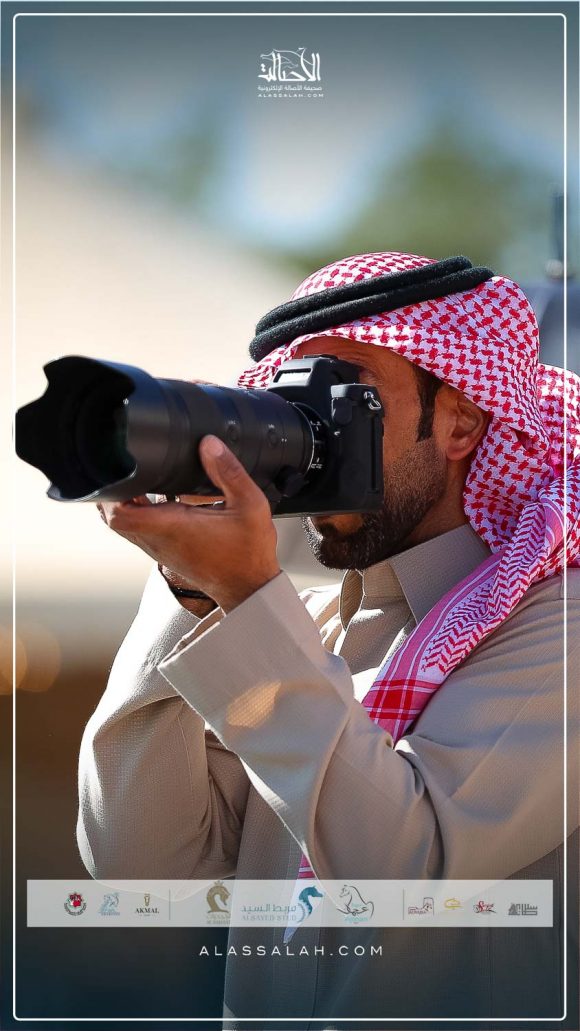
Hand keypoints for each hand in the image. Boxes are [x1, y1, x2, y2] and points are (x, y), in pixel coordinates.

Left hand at [97, 436, 280, 612]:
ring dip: (125, 503)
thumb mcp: (249, 504)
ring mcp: (159, 549)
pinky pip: (139, 531)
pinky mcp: (164, 553)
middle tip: (129, 470)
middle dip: (114, 492)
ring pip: (124, 526)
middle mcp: (158, 540)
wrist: (249, 587)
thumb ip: (228, 471)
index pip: (120, 513)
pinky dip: (139, 513)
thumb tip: (209, 444)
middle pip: (113, 518)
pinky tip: (158, 498)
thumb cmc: (248, 553)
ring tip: (141, 480)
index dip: (111, 491)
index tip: (122, 469)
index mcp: (172, 526)